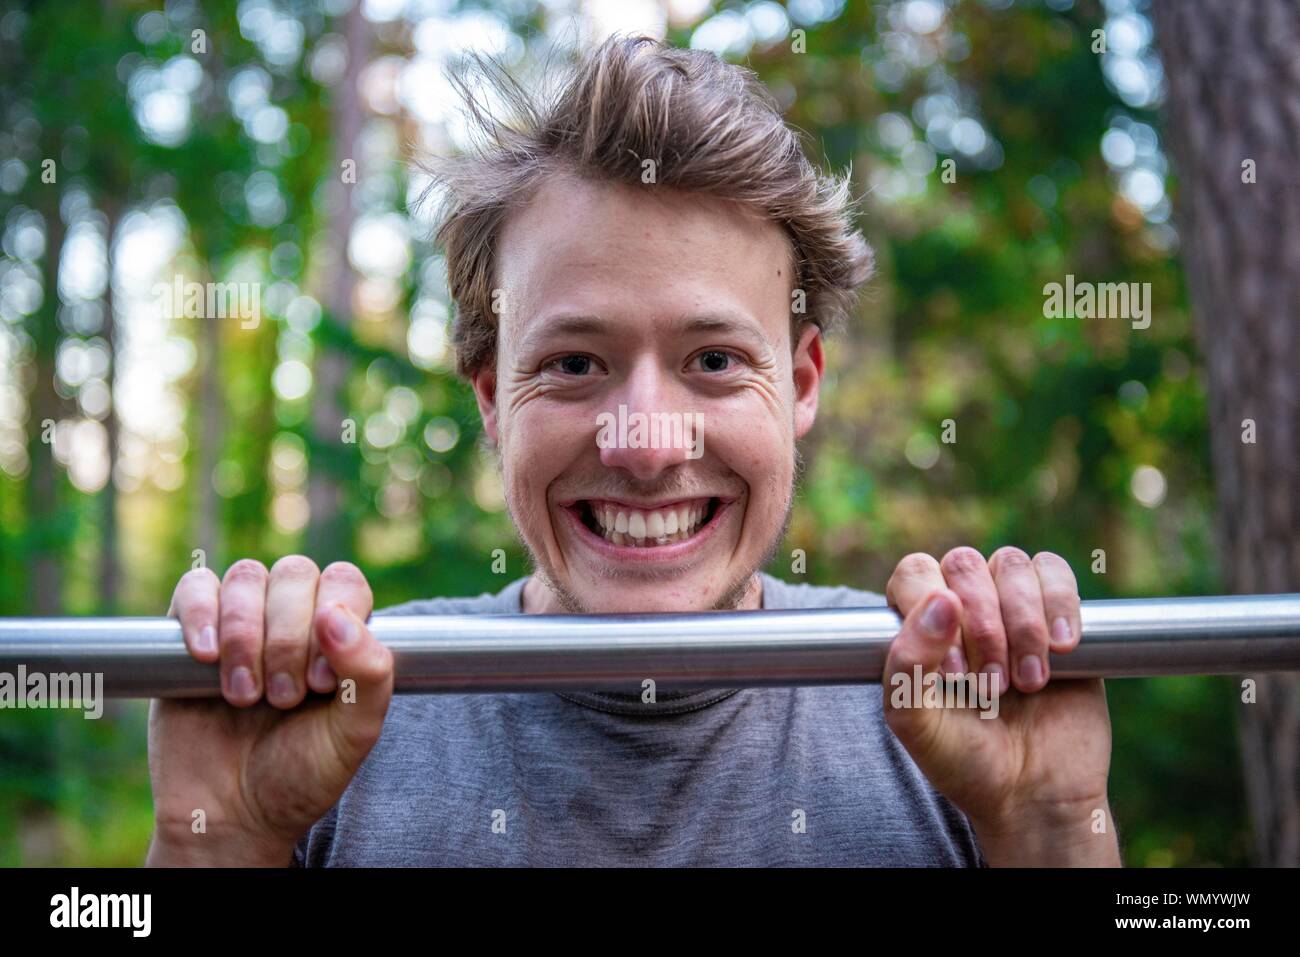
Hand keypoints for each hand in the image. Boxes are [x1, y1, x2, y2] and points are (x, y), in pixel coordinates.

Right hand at [145, 557, 393, 865]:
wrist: (232, 813)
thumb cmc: (301, 772)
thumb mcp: (353, 733)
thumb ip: (368, 673)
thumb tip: (337, 614)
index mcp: (340, 631)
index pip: (344, 581)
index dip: (332, 620)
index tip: (319, 683)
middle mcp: (293, 615)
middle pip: (295, 573)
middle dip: (288, 638)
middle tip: (282, 699)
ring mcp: (242, 618)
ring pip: (246, 576)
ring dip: (245, 634)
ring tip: (244, 695)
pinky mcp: (190, 630)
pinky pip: (194, 586)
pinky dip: (200, 613)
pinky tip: (206, 656)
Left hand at [882, 547, 1118, 865]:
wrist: (1033, 794)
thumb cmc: (964, 758)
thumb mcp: (916, 723)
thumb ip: (908, 663)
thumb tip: (941, 599)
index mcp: (915, 623)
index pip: (915, 573)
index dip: (933, 612)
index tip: (955, 673)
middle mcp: (958, 603)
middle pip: (964, 563)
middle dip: (984, 626)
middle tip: (993, 687)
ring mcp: (1009, 603)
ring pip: (1011, 563)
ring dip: (1023, 623)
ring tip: (1028, 682)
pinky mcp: (1057, 612)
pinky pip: (1054, 570)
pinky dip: (1060, 604)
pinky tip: (1062, 647)